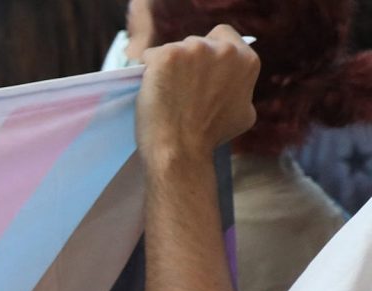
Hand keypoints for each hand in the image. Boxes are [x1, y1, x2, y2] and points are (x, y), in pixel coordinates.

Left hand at [138, 25, 258, 164]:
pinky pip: (151, 55)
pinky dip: (148, 69)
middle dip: (187, 60)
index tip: (199, 67)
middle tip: (180, 86)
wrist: (181, 149)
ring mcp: (194, 50)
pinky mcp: (168, 56)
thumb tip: (235, 84)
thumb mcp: (245, 112)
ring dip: (168, 65)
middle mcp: (224, 50)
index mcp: (247, 59)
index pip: (223, 36)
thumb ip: (241, 89)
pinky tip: (152, 87)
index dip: (209, 50)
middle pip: (197, 42)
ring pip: (174, 48)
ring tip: (167, 91)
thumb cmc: (210, 136)